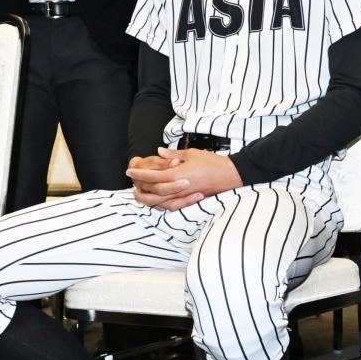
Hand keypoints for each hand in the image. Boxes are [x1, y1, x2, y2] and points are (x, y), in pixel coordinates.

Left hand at [127, 147, 242, 210]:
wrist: (231, 175)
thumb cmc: (213, 163)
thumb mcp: (192, 154)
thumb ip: (173, 155)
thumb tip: (160, 152)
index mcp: (178, 174)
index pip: (152, 176)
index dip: (139, 174)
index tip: (129, 171)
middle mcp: (179, 188)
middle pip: (153, 191)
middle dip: (140, 186)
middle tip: (132, 182)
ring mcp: (185, 197)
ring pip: (160, 202)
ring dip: (148, 198)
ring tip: (140, 193)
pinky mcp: (190, 202)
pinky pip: (172, 207)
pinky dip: (162, 205)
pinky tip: (157, 202)